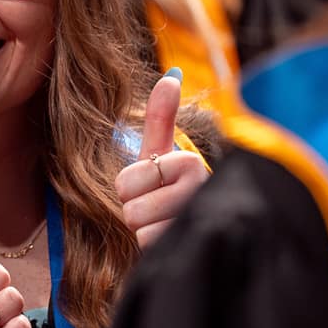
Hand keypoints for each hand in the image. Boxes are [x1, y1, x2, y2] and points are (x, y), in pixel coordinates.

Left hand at [115, 72, 209, 247]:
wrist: (200, 227)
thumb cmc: (172, 186)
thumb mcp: (162, 151)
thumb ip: (162, 116)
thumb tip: (170, 77)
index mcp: (190, 164)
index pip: (125, 182)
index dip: (129, 188)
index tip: (153, 185)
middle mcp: (202, 192)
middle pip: (132, 211)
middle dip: (138, 212)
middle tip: (158, 207)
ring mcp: (202, 224)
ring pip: (143, 232)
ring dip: (148, 232)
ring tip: (166, 223)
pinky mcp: (198, 249)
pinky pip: (153, 251)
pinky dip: (156, 249)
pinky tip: (172, 241)